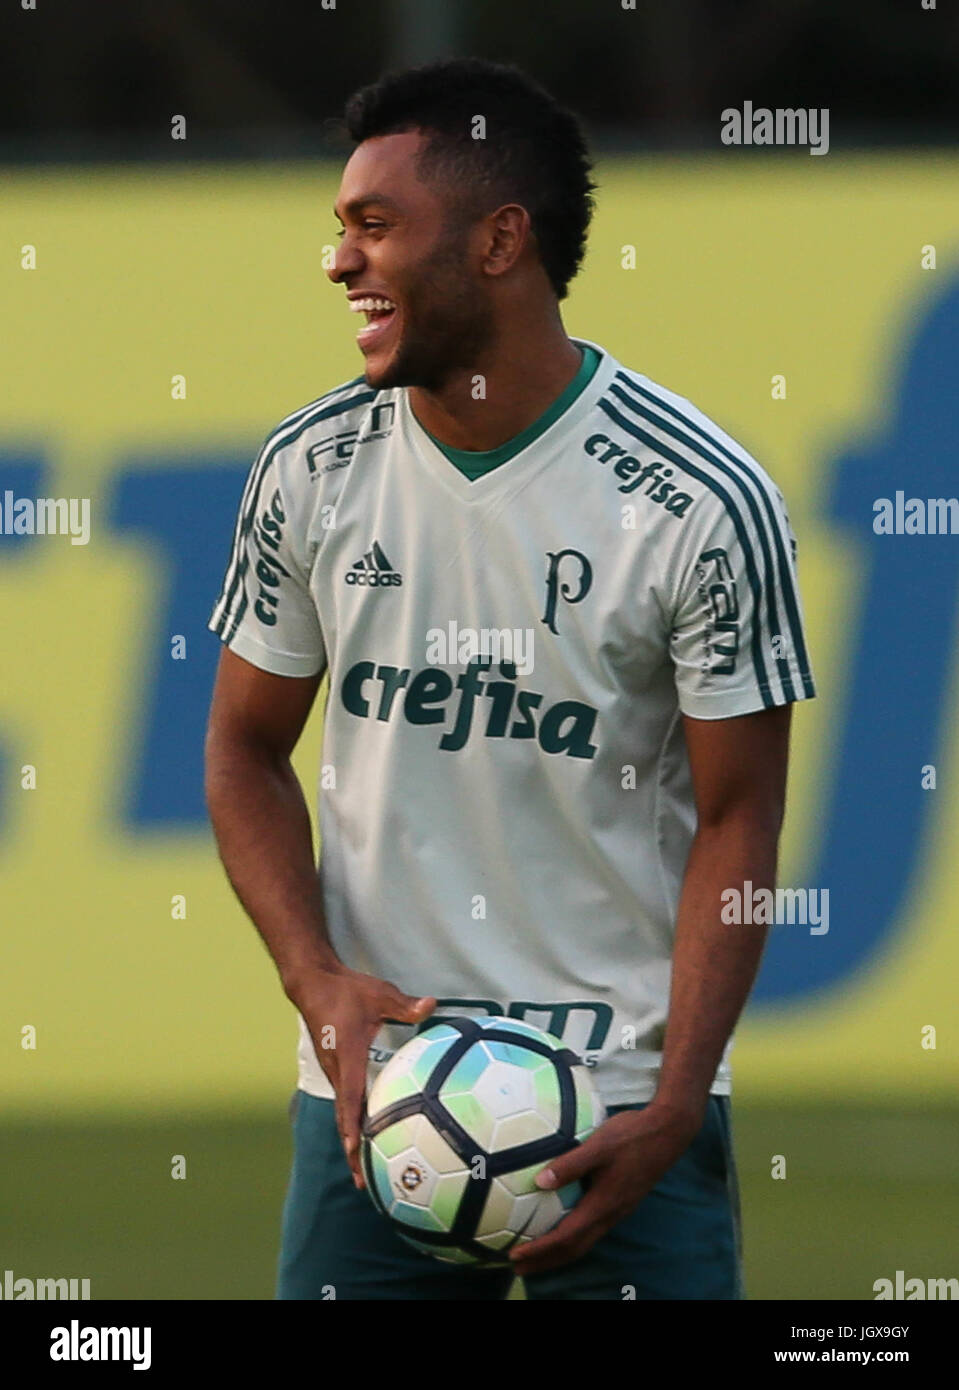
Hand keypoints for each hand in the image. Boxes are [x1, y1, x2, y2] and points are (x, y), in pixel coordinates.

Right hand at [298, 968, 435, 1188]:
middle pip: (343, 1119)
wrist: (313, 984)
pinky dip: (352, 1125)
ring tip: (364, 1172)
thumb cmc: (346, 991)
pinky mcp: (336, 1069)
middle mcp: (337, 1070)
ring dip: (351, 1142)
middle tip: (364, 1184)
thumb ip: (405, 1004)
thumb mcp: (379, 994)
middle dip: (352, 1152)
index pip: (349, 1098)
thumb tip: (432, 1005)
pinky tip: (367, 1135)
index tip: (356, 1152)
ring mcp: (334, 1071)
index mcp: (347, 1057)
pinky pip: (345, 1103)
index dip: (353, 1127)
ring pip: (343, 1114)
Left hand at [508, 1101, 702, 1276]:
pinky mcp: (621, 1202)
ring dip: (558, 1252)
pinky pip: (592, 1229)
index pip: (566, 1237)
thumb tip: (539, 1181)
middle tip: (517, 1267)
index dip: (540, 1250)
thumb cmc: (632, 1135)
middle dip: (545, 1260)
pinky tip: (562, 1226)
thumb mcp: (599, 1144)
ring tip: (535, 1255)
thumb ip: (570, 1163)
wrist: (668, 1132)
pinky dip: (572, 1237)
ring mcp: (618, 1210)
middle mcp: (611, 1214)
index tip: (516, 1255)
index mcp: (604, 1204)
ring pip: (584, 1241)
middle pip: (574, 1248)